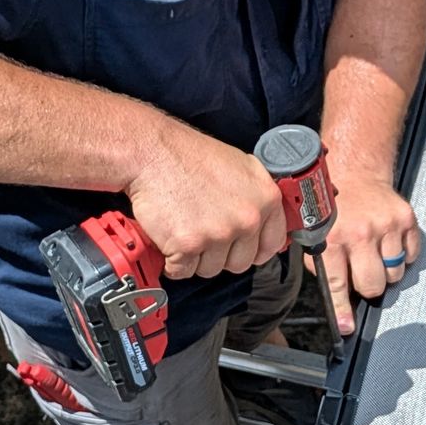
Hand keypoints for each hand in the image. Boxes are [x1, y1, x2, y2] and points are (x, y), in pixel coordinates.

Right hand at [126, 119, 289, 279]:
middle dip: (219, 254)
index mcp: (265, 198)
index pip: (272, 244)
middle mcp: (247, 218)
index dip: (253, 248)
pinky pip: (182, 271)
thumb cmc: (190, 156)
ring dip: (194, 257)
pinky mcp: (188, 245)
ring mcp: (218, 234)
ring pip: (210, 269)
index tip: (240, 247)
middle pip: (239, 263)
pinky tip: (169, 237)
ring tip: (184, 227)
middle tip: (202, 231)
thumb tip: (262, 223)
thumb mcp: (240, 167)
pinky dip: (172, 261)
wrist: (153, 153)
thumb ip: (256, 198)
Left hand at [318, 168, 420, 337]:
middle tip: (360, 273)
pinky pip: (411, 256)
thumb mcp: (313, 235)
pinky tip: (387, 243)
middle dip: (367, 287)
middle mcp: (360, 233)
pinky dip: (402, 256)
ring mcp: (386, 226)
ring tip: (373, 254)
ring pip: (395, 274)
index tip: (348, 328)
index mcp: (332, 238)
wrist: (352, 170)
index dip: (344, 311)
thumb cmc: (329, 207)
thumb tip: (341, 312)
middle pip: (373, 286)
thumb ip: (323, 269)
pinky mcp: (406, 219)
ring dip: (385, 271)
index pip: (339, 286)